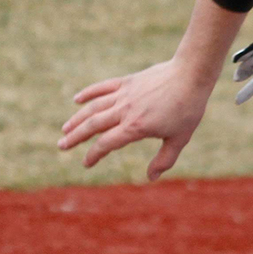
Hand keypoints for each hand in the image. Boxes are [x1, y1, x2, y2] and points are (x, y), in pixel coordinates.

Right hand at [58, 57, 215, 180]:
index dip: (94, 155)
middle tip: (62, 145)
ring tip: (65, 129)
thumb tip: (151, 178)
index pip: (107, 144)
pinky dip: (89, 93)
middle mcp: (125, 110)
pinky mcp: (127, 81)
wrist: (190, 75)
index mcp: (136, 127)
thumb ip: (164, 159)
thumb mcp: (180, 139)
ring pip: (94, 107)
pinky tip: (77, 100)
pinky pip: (103, 87)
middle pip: (93, 125)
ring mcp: (124, 94)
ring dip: (77, 119)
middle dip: (76, 137)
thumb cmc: (188, 109)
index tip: (86, 163)